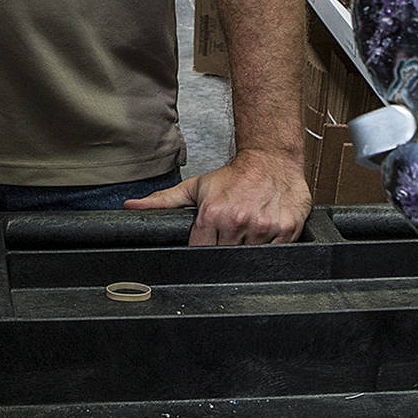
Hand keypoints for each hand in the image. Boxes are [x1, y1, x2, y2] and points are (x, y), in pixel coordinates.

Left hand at [124, 148, 310, 245]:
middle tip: (230, 236)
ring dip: (247, 250)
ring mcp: (263, 227)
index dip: (202, 252)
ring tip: (247, 232)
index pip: (200, 252)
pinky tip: (264, 232)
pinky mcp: (286, 230)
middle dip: (225, 251)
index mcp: (213, 214)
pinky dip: (269, 248)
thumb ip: (163, 202)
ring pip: (250, 258)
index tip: (208, 245)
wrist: (271, 159)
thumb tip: (130, 207)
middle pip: (226, 257)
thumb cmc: (234, 176)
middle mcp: (238, 221)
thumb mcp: (196, 187)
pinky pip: (275, 253)